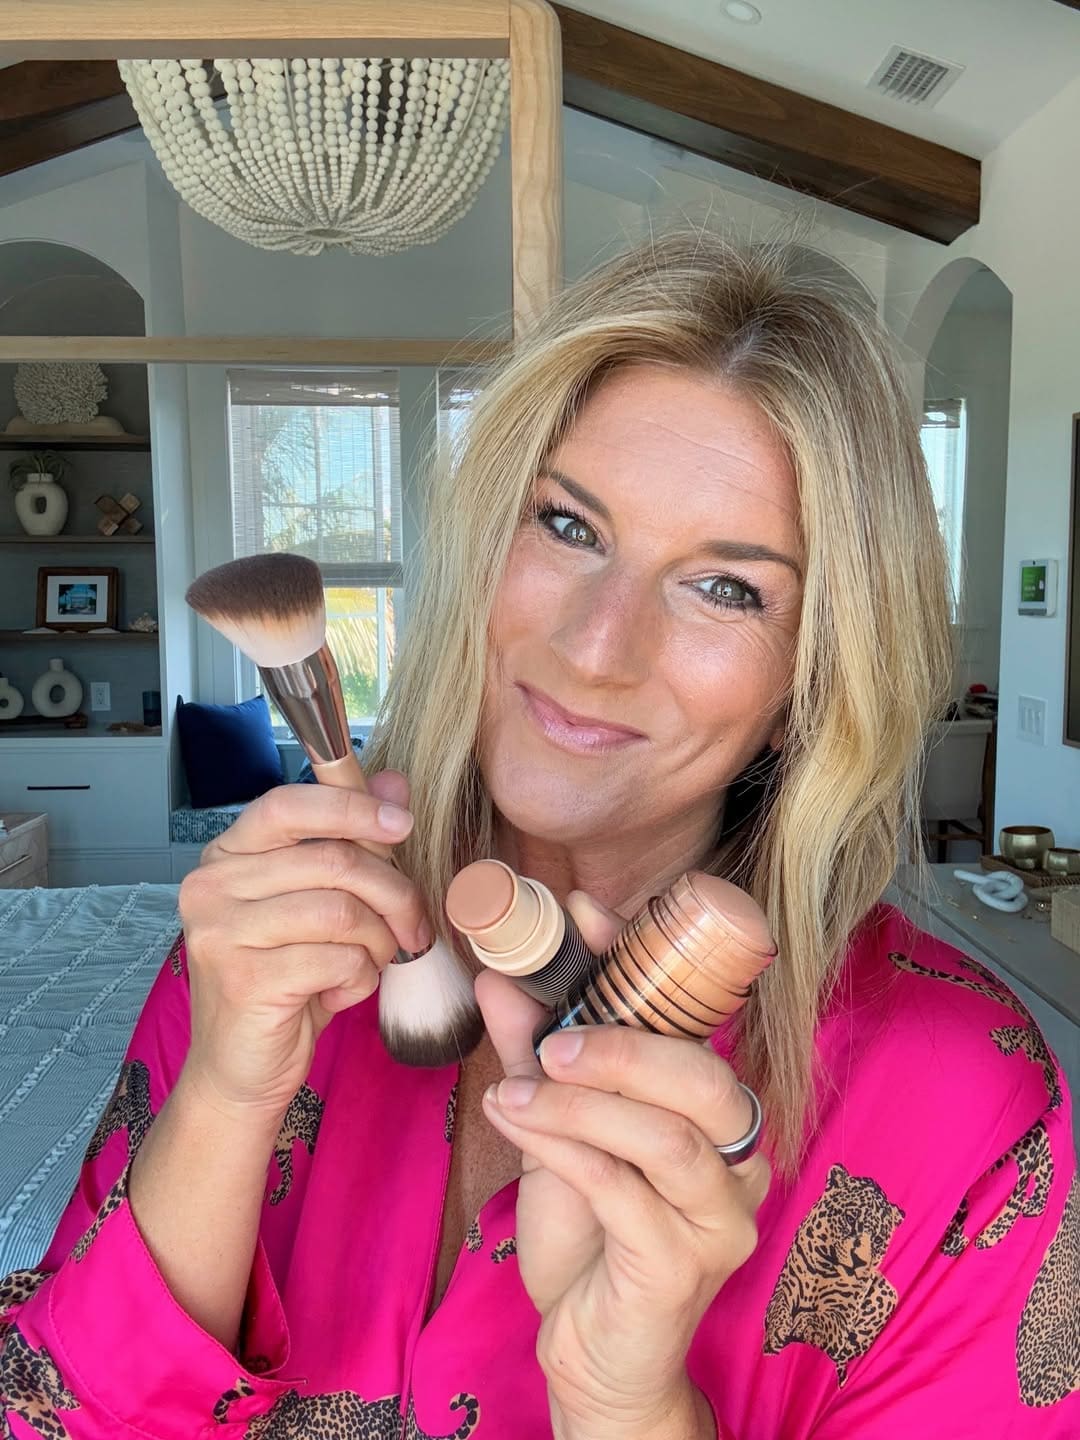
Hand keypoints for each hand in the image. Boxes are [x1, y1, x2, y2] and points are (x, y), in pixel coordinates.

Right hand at [177, 772, 430, 1118]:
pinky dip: (359, 976)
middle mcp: (211, 886)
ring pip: (341, 911)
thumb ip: (351, 839)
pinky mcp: (244, 980)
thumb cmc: (283, 980)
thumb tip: (394, 782)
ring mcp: (221, 933)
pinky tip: (343, 990)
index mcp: (227, 855)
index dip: (352, 807)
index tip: (402, 824)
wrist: (241, 1069)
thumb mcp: (320, 903)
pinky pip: (337, 959)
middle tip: (415, 926)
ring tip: (373, 961)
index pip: (288, 805)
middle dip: (393, 892)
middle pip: (331, 860)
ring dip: (378, 940)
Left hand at [477, 892, 768, 1439]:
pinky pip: (622, 1193)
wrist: (594, 1349)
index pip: (698, 1024)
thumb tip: (498, 979)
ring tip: (510, 1093)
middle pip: (706, 1081)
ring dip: (578, 1104)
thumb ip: (536, 1058)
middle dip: (622, 1044)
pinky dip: (561, 1149)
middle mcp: (738, 1161)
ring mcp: (718, 1218)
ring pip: (664, 1137)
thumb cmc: (587, 1233)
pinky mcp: (680, 1268)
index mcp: (717, 1115)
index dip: (646, 963)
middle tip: (548, 1041)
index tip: (583, 911)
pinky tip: (514, 1126)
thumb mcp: (559, 1131)